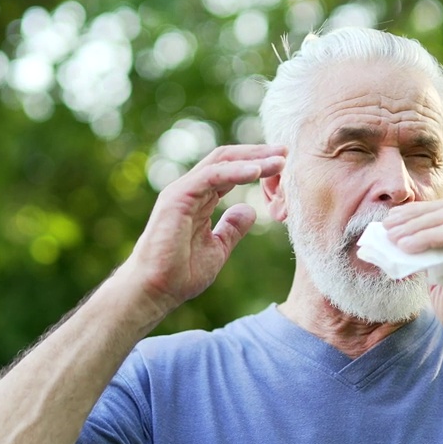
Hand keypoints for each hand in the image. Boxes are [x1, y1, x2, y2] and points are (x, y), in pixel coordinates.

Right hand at [123, 144, 285, 316]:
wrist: (155, 290)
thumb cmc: (180, 273)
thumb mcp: (218, 248)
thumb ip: (232, 228)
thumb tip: (249, 210)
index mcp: (201, 199)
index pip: (232, 171)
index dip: (258, 165)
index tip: (285, 165)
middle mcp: (192, 190)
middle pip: (229, 160)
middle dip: (259, 154)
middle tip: (287, 153)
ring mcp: (183, 191)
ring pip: (222, 162)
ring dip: (253, 158)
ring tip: (280, 160)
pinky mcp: (178, 197)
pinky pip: (211, 176)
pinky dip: (236, 171)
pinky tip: (257, 171)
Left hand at [382, 200, 442, 376]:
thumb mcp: (441, 284)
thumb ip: (429, 263)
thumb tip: (401, 248)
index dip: (416, 213)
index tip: (390, 221)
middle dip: (412, 215)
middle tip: (386, 225)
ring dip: (415, 225)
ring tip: (392, 237)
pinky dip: (427, 238)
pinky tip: (407, 247)